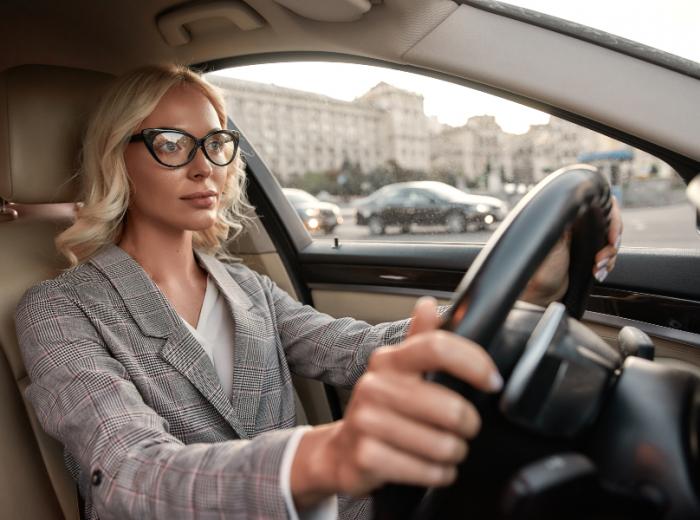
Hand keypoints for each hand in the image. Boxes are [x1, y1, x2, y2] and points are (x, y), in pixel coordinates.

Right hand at [290, 297, 502, 507]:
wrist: (342, 452)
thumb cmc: (380, 411)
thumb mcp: (398, 373)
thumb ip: (420, 340)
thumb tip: (428, 305)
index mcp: (389, 360)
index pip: (437, 348)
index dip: (474, 363)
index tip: (493, 381)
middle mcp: (375, 386)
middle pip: (450, 407)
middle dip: (468, 426)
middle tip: (463, 429)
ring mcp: (367, 421)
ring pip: (442, 445)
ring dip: (454, 454)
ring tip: (445, 450)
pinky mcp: (367, 457)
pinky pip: (427, 471)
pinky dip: (438, 474)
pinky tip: (431, 468)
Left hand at [521, 196, 622, 305]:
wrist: (542, 295)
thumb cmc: (541, 271)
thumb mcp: (553, 243)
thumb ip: (567, 223)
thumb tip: (581, 205)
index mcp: (569, 218)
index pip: (599, 204)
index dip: (612, 217)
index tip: (611, 237)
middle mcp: (577, 227)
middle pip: (609, 223)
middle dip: (612, 241)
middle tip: (601, 257)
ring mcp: (584, 241)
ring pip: (611, 241)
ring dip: (609, 256)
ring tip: (596, 268)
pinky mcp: (588, 256)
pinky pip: (608, 255)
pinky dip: (607, 264)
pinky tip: (597, 272)